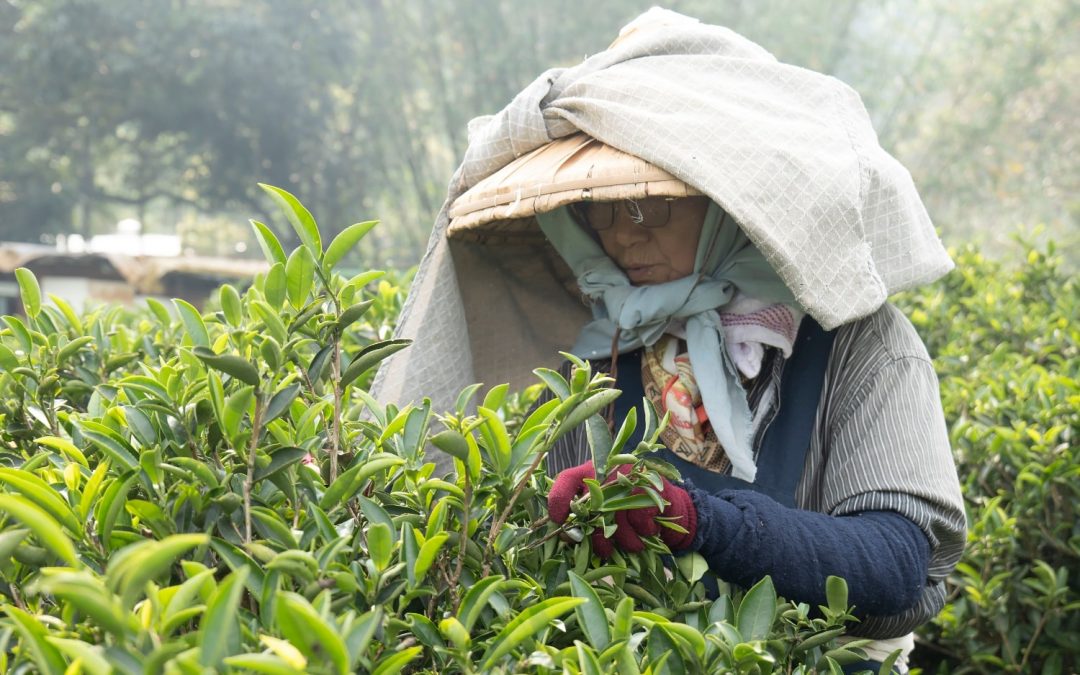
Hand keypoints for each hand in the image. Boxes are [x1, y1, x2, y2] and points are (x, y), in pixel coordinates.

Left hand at [547, 460, 696, 557]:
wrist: (671, 507)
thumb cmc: (630, 513)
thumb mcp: (605, 514)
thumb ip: (585, 520)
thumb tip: (565, 536)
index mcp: (591, 473)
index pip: (566, 479)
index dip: (558, 500)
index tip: (558, 521)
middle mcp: (608, 471)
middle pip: (590, 508)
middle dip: (596, 537)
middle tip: (603, 548)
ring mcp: (629, 477)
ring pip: (615, 518)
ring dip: (623, 539)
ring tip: (630, 541)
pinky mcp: (650, 486)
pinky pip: (638, 519)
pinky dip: (642, 532)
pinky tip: (647, 530)